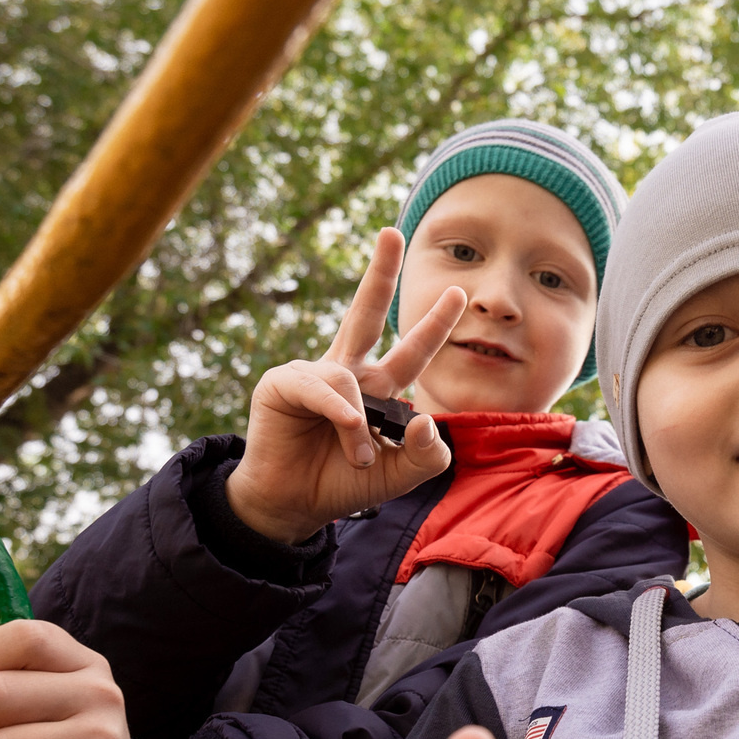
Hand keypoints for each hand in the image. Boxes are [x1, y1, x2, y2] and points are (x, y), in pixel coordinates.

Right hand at [223, 229, 467, 543]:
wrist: (294, 506)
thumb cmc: (344, 484)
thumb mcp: (401, 474)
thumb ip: (428, 454)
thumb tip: (427, 417)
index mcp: (376, 387)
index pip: (410, 349)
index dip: (433, 324)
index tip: (456, 292)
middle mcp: (346, 372)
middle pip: (365, 312)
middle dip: (379, 272)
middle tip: (392, 232)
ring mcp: (311, 374)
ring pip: (351, 382)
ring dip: (360, 427)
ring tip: (356, 458)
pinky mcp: (281, 384)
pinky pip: (321, 388)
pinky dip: (339, 411)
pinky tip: (346, 430)